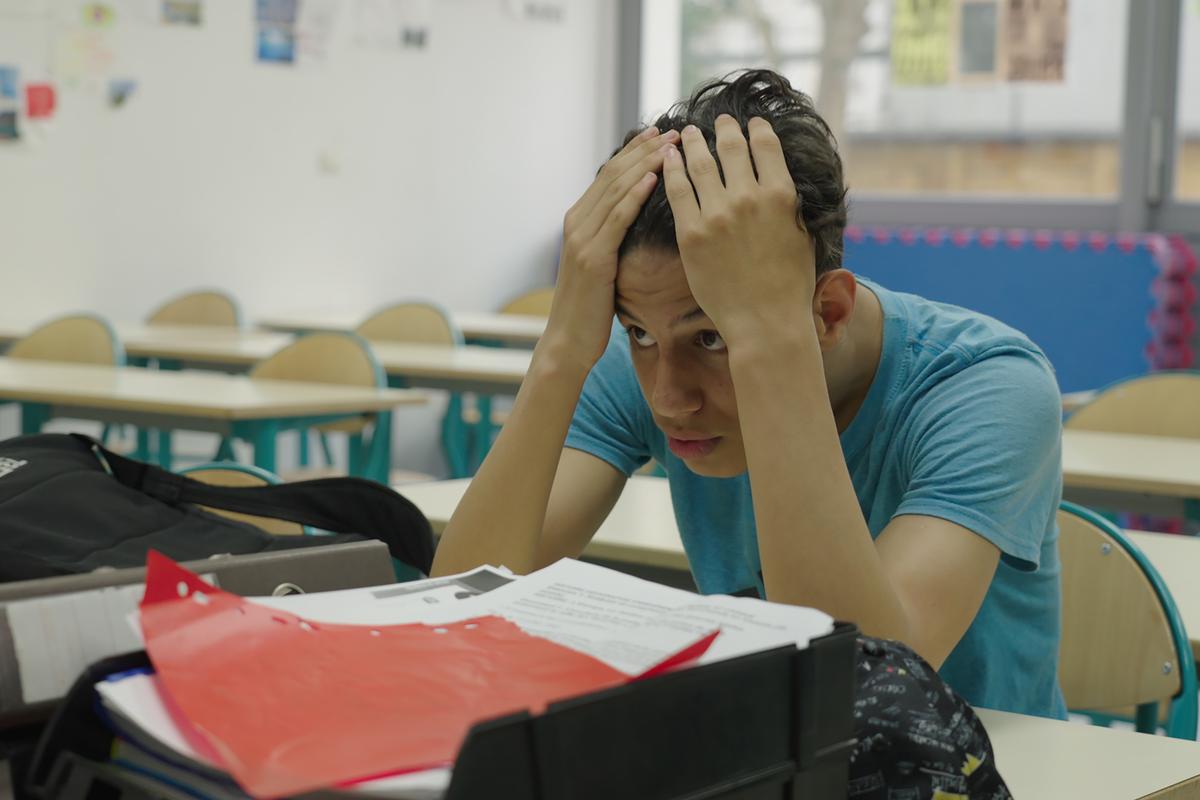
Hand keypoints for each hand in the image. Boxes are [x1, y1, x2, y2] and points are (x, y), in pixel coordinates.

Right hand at [542, 126, 680, 371]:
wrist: (569, 341)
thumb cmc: (592, 308)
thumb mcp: (603, 265)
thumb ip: (614, 238)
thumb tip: (641, 219)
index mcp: (579, 221)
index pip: (609, 176)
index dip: (634, 152)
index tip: (659, 134)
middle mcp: (576, 223)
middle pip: (613, 175)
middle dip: (642, 151)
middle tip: (670, 130)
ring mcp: (581, 239)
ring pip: (615, 191)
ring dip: (644, 165)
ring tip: (669, 146)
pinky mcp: (592, 257)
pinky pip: (616, 219)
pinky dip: (635, 196)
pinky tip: (653, 179)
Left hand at [662, 116, 815, 343]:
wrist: (765, 322)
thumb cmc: (789, 285)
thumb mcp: (801, 235)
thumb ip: (789, 204)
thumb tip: (781, 181)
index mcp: (781, 195)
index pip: (767, 146)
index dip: (757, 129)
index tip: (751, 123)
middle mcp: (749, 197)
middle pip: (732, 148)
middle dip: (725, 129)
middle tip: (719, 120)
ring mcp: (717, 214)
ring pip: (701, 163)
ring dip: (694, 143)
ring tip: (688, 133)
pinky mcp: (691, 233)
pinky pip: (677, 191)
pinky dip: (672, 170)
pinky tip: (668, 159)